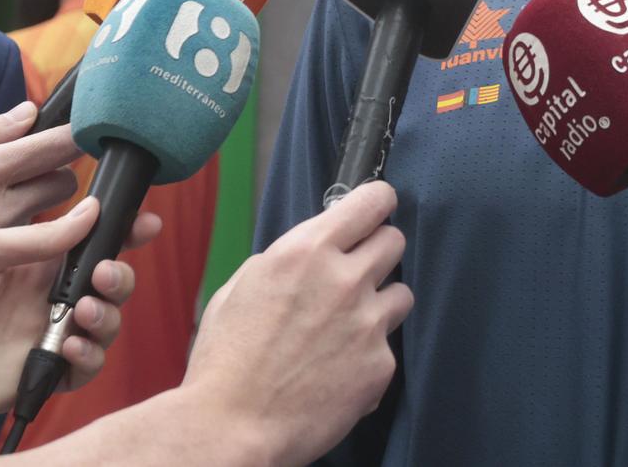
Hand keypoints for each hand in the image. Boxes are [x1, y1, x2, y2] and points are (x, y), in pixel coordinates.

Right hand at [0, 102, 79, 282]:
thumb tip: (27, 114)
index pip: (55, 147)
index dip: (78, 133)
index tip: (90, 124)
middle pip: (63, 182)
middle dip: (58, 167)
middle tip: (40, 159)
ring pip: (47, 212)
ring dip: (43, 198)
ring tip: (16, 189)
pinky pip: (25, 238)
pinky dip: (24, 224)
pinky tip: (2, 219)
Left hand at [0, 195, 160, 423]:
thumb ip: (35, 239)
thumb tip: (92, 210)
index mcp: (26, 260)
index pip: (87, 242)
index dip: (121, 233)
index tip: (146, 221)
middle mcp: (37, 297)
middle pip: (105, 286)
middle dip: (120, 276)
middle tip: (103, 272)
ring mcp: (34, 337)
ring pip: (101, 328)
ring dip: (109, 315)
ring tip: (85, 309)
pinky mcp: (25, 376)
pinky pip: (78, 371)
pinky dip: (88, 357)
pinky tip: (71, 344)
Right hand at [170, 180, 412, 466]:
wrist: (232, 426)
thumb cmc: (227, 361)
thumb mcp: (242, 287)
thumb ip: (285, 261)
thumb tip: (311, 254)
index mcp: (306, 251)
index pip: (373, 200)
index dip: (377, 203)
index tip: (375, 209)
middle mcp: (344, 279)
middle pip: (394, 241)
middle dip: (376, 253)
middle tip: (355, 275)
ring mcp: (367, 323)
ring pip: (400, 294)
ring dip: (379, 305)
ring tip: (345, 329)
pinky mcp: (380, 364)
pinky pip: (388, 346)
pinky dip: (368, 356)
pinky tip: (337, 371)